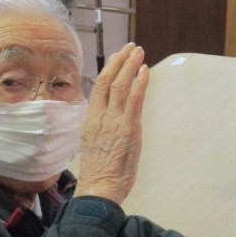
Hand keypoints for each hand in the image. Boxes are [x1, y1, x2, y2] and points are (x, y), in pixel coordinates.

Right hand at [75, 43, 149, 205]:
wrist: (99, 188)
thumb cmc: (99, 172)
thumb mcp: (93, 144)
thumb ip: (101, 127)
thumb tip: (110, 117)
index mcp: (90, 120)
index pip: (97, 87)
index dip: (108, 69)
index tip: (116, 57)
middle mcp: (99, 117)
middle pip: (106, 80)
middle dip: (120, 61)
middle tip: (130, 47)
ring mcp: (113, 121)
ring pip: (120, 85)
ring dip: (130, 65)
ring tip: (138, 52)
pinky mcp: (127, 128)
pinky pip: (134, 99)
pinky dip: (140, 83)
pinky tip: (145, 71)